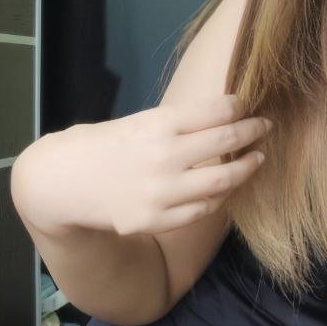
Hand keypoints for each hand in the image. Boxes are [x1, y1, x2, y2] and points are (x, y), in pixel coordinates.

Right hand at [12, 94, 271, 236]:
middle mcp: (164, 156)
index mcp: (157, 124)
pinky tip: (228, 187)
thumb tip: (221, 118)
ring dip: (247, 167)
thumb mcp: (135, 122)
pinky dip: (220, 197)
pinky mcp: (157, 220)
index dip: (241, 107)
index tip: (251, 105)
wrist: (60, 183)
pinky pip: (203, 209)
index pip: (216, 111)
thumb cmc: (98, 145)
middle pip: (227, 141)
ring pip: (223, 180)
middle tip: (266, 126)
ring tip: (258, 158)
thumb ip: (174, 124)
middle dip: (253, 131)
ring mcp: (162, 192)